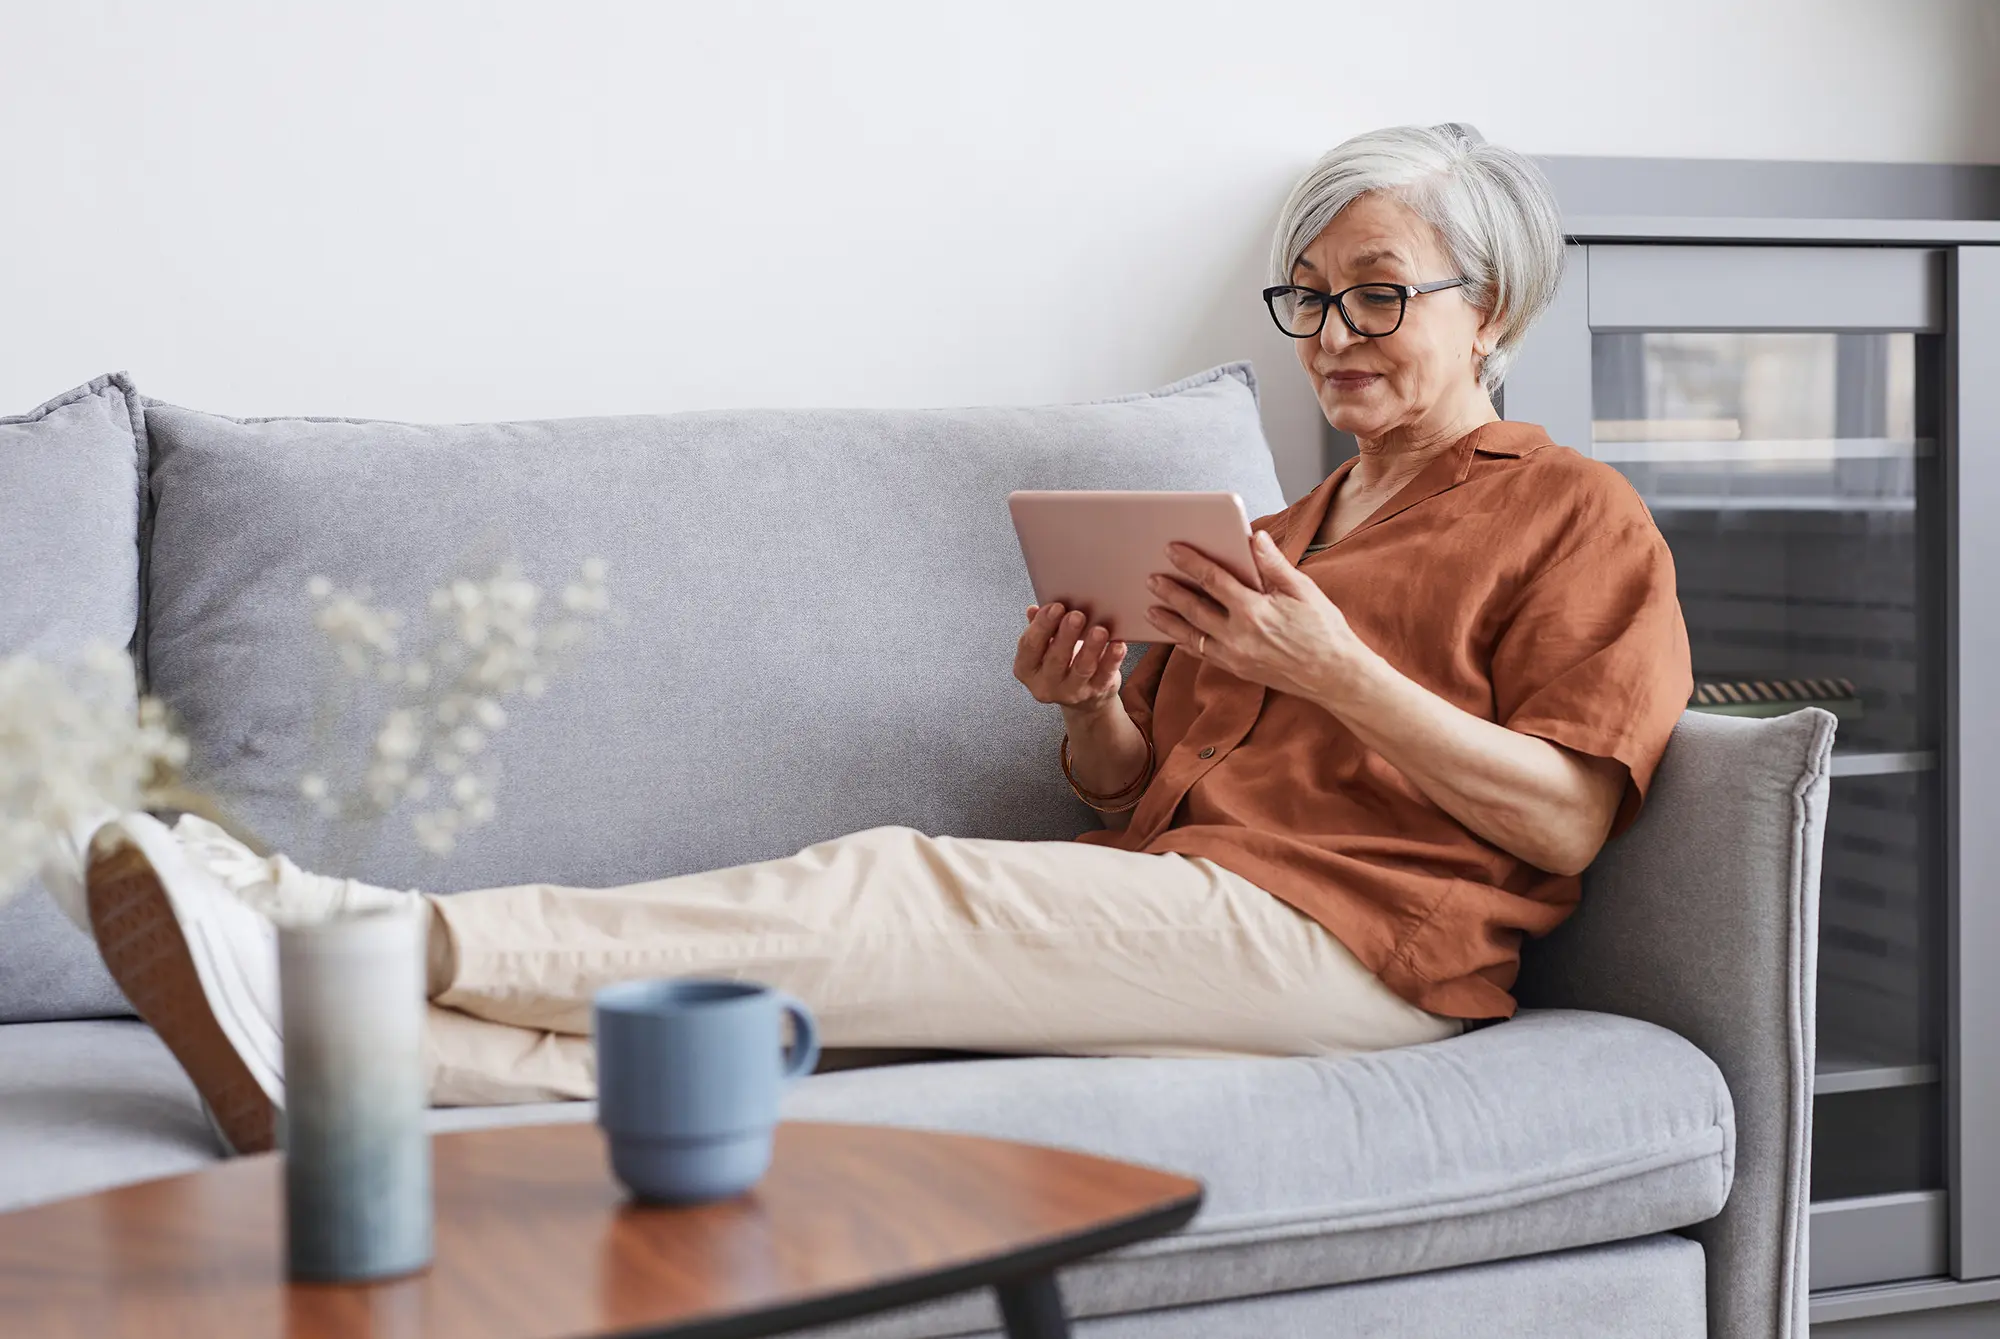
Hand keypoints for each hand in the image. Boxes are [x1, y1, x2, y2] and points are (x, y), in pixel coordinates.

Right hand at [1012, 603, 1127, 712]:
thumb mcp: (1045, 647)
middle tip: (1077, 616)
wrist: (1085, 699)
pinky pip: (1105, 675)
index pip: (1029, 646)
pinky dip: (1112, 660)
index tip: (1054, 607)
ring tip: (1099, 630)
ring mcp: (1072, 692)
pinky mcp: (1096, 692)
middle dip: (1066, 635)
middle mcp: (1046, 684)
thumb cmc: (1063, 664)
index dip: (1041, 625)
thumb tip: (1034, 610)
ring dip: (1090, 648)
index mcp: (1027, 668)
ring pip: (1081, 669)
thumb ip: (1040, 628)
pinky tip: (1117, 645)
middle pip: (1055, 658)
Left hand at [1146, 530, 1366, 701]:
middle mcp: (1239, 635)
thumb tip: (1254, 537)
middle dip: (1170, 591)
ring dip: (1169, 621)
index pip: (1213, 580)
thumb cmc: (1324, 630)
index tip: (1172, 549)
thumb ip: (1274, 564)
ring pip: (1191, 636)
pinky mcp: (1236, 670)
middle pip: (1194, 608)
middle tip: (1150, 577)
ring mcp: (1235, 656)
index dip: (1190, 562)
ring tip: (1150, 607)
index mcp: (1255, 610)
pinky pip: (1202, 654)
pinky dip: (1185, 643)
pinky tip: (1175, 635)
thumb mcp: (1303, 590)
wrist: (1335, 677)